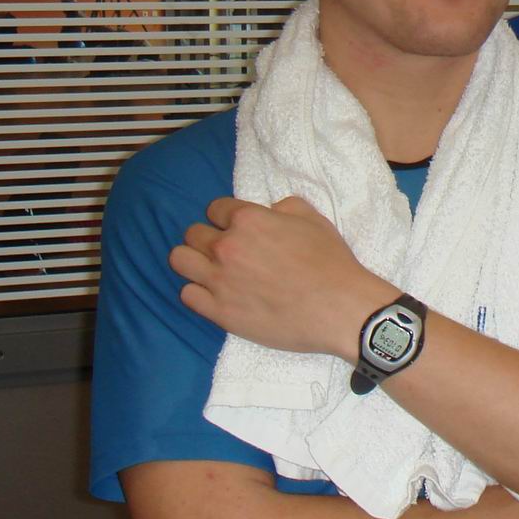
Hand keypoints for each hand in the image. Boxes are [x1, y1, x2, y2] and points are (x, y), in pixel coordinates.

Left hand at [171, 195, 392, 358]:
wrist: (339, 308)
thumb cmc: (330, 262)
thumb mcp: (313, 219)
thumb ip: (282, 206)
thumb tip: (267, 212)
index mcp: (248, 220)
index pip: (214, 208)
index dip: (226, 217)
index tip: (236, 228)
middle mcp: (226, 247)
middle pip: (192, 233)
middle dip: (207, 237)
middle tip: (226, 251)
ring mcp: (219, 280)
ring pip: (179, 260)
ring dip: (193, 261)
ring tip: (211, 269)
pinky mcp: (219, 312)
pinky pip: (187, 294)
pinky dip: (198, 291)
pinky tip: (216, 293)